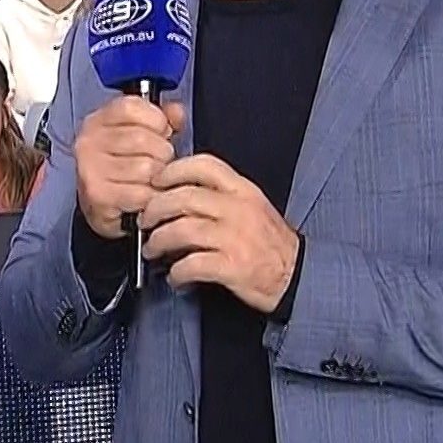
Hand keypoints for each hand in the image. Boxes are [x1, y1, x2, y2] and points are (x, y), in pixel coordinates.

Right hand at [73, 96, 184, 239]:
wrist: (103, 208)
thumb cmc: (124, 168)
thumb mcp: (142, 134)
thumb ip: (163, 118)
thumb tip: (177, 112)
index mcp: (98, 120)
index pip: (131, 107)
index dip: (156, 120)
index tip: (159, 132)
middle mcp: (89, 141)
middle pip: (142, 138)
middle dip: (161, 154)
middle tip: (157, 163)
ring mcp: (90, 169)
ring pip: (145, 167)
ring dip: (157, 178)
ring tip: (150, 181)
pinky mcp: (97, 196)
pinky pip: (141, 193)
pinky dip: (149, 197)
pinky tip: (144, 196)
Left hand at [138, 154, 301, 313]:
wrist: (297, 275)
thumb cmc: (269, 242)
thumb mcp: (251, 206)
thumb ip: (219, 195)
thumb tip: (176, 193)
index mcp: (242, 190)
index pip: (203, 165)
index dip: (173, 170)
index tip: (156, 181)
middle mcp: (238, 209)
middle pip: (183, 197)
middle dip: (154, 209)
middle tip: (145, 221)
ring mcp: (235, 238)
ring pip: (181, 230)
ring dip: (158, 241)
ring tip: (152, 250)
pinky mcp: (232, 266)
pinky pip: (191, 265)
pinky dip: (176, 272)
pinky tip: (174, 276)